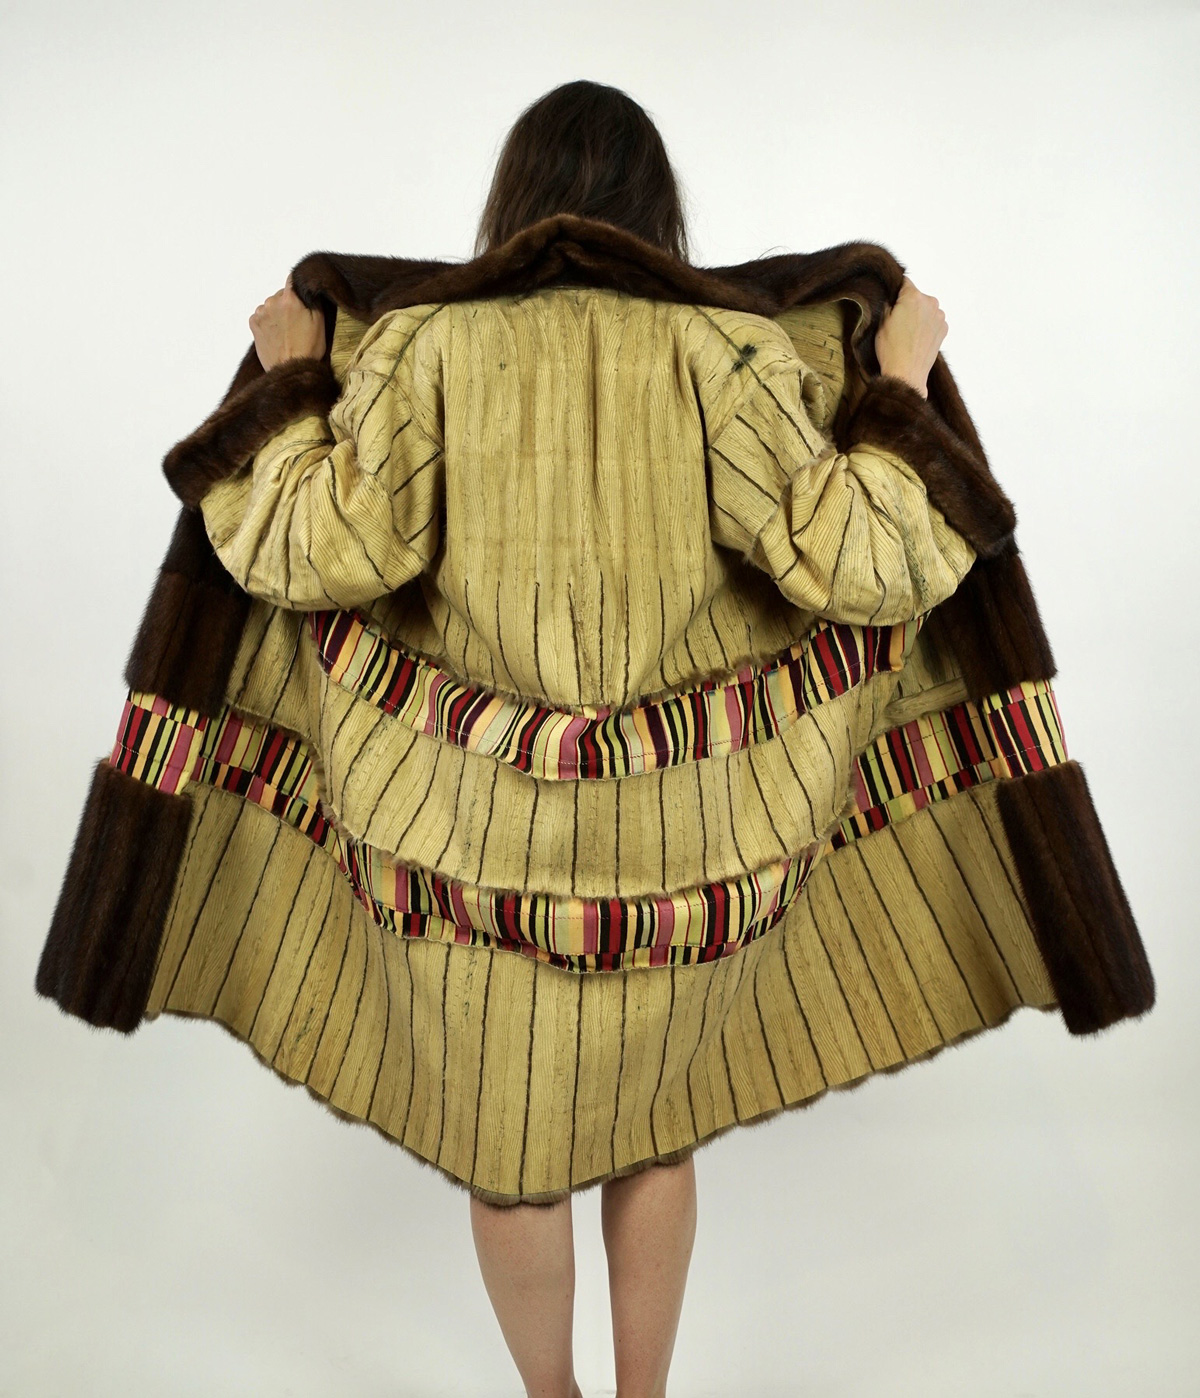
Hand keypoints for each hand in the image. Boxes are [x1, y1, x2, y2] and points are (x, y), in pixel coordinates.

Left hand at [250, 273, 325, 370]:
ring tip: (285, 331)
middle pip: (281, 294)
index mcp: (290, 298)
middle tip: (296, 322)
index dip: (298, 286)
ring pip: (270, 305)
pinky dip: (267, 321)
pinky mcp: (253, 323)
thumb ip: (313, 300)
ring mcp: (260, 312)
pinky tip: (276, 334)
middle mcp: (272, 301)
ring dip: (276, 313)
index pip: (292, 279)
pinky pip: (261, 316)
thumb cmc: (308, 348)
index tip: (301, 295)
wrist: (290, 370)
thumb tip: (308, 288)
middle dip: (288, 303)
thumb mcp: (320, 322)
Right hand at [874, 275, 946, 399]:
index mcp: (913, 297)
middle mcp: (930, 302)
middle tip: (897, 321)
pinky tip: (916, 338)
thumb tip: (892, 299)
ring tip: (907, 333)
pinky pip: (933, 320)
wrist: (907, 374)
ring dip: (918, 315)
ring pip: (926, 308)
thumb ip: (888, 304)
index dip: (895, 290)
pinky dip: (926, 326)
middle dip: (907, 304)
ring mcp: (939, 316)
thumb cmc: (891, 350)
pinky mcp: (943, 329)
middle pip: (916, 296)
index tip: (890, 300)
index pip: (904, 282)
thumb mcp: (880, 323)